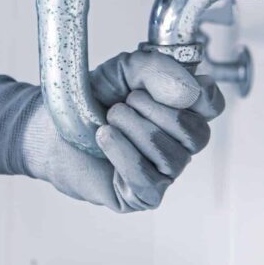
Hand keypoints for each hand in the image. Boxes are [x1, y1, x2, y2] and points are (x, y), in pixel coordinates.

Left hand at [0, 49, 224, 211]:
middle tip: (125, 102)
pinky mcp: (143, 196)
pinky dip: (123, 153)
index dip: (200, 95)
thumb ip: (156, 68)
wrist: (51, 127)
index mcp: (181, 109)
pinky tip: (105, 138)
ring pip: (172, 155)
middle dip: (156, 112)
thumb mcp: (123, 70)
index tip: (172, 86)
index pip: (212, 105)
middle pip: (196, 132)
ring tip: (110, 119)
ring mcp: (164, 172)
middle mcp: (179, 143)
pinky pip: (148, 179)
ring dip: (134, 130)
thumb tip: (190, 89)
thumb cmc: (90, 100)